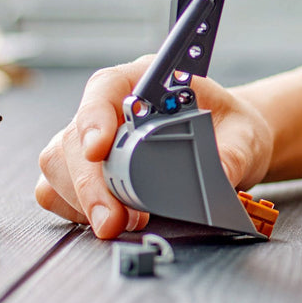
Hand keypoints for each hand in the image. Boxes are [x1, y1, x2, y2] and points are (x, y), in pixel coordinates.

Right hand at [35, 58, 275, 239]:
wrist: (233, 145)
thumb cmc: (233, 129)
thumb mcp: (244, 137)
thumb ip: (231, 154)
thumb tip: (216, 173)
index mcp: (146, 81)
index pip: (104, 89)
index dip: (95, 118)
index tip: (99, 150)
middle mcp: (113, 107)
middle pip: (74, 137)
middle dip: (89, 183)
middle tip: (114, 218)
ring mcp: (96, 140)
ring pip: (59, 165)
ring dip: (82, 199)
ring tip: (121, 221)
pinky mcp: (89, 172)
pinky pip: (57, 189)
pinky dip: (74, 209)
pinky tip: (106, 219)